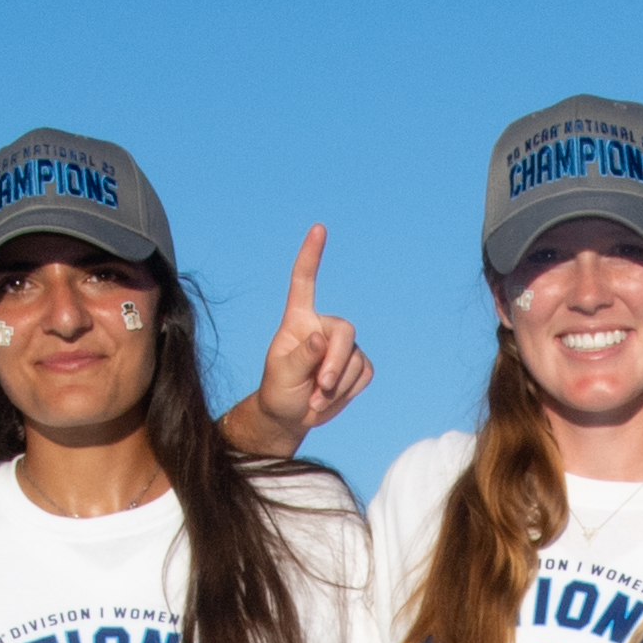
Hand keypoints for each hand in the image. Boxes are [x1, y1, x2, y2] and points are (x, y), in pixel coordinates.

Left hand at [240, 227, 372, 448]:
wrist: (291, 415)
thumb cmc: (279, 391)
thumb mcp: (281, 375)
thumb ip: (300, 357)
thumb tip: (320, 338)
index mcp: (298, 320)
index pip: (304, 281)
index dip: (311, 255)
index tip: (319, 228)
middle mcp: (323, 326)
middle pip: (345, 332)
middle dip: (335, 363)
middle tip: (320, 388)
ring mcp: (342, 345)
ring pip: (355, 359)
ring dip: (338, 385)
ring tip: (315, 397)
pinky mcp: (357, 364)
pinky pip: (364, 374)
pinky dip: (348, 391)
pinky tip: (330, 397)